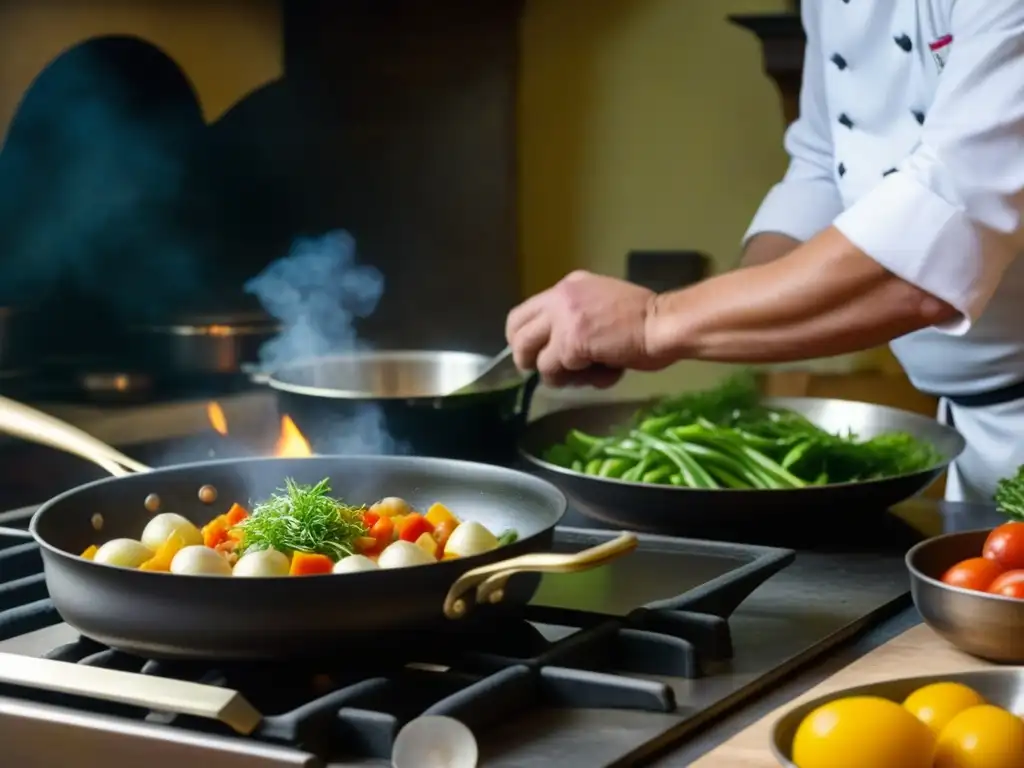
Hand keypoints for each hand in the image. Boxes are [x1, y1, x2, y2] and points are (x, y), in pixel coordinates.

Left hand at [505, 270, 663, 387]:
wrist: (664, 324)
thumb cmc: (645, 319)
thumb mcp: (602, 306)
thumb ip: (576, 319)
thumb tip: (557, 348)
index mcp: (568, 286)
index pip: (524, 313)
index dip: (525, 339)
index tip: (538, 354)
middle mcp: (559, 297)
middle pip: (516, 333)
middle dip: (528, 358)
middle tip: (551, 371)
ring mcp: (562, 320)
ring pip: (533, 358)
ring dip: (557, 375)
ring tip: (587, 375)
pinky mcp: (570, 343)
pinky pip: (555, 372)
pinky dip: (579, 380)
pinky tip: (607, 373)